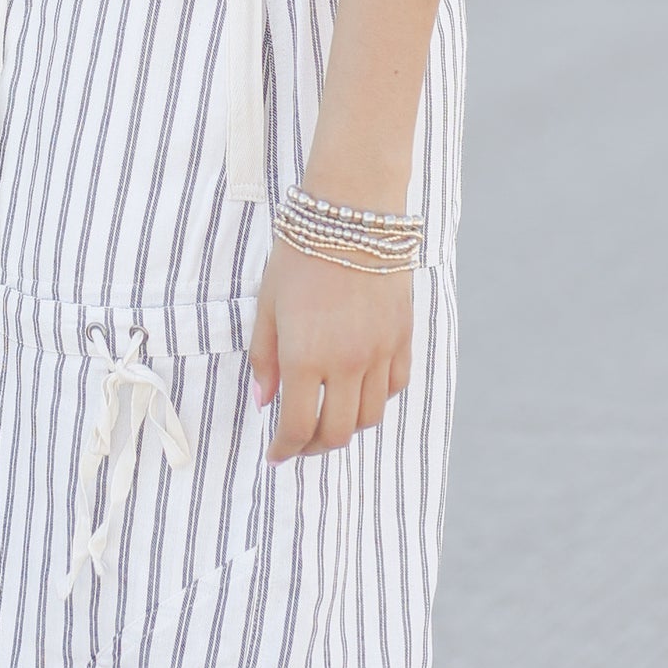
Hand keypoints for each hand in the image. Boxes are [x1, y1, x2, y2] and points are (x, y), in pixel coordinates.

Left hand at [247, 235, 413, 465]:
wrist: (354, 211)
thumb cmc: (300, 253)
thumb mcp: (267, 305)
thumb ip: (265, 359)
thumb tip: (265, 404)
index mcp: (305, 357)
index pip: (297, 426)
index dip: (284, 450)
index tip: (275, 455)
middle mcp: (347, 362)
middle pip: (337, 434)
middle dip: (313, 447)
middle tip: (299, 443)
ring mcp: (380, 352)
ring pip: (369, 418)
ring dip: (346, 428)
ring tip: (327, 419)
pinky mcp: (403, 337)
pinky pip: (394, 387)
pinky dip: (375, 400)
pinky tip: (357, 392)